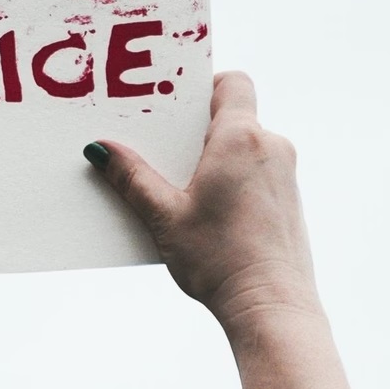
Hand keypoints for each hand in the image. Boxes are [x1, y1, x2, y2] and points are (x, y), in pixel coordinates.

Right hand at [88, 72, 320, 331]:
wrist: (272, 306)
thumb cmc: (221, 260)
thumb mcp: (164, 216)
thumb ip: (132, 177)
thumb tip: (101, 149)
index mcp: (241, 138)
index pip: (232, 82)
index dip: (204, 84)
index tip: (174, 103)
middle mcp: (271, 147)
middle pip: (232, 116)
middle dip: (196, 129)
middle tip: (161, 148)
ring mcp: (285, 175)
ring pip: (245, 146)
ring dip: (214, 158)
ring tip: (180, 188)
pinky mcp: (288, 201)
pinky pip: (256, 173)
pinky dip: (231, 180)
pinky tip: (206, 212)